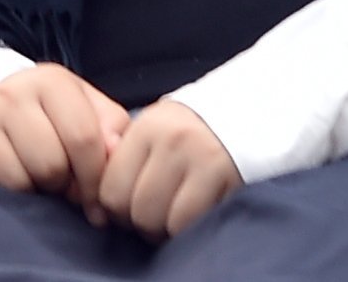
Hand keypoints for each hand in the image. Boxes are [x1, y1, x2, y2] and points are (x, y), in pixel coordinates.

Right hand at [0, 63, 126, 207]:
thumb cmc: (45, 114)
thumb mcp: (84, 109)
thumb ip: (111, 128)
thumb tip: (115, 152)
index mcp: (50, 81)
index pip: (84, 139)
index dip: (95, 181)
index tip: (96, 202)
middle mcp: (8, 92)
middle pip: (51, 166)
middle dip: (61, 185)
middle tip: (57, 182)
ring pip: (18, 181)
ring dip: (31, 190)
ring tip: (32, 178)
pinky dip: (1, 192)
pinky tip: (5, 178)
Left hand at [95, 100, 240, 240]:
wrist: (247, 116)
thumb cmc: (190, 129)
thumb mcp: (155, 129)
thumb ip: (127, 156)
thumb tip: (100, 197)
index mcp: (146, 128)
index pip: (110, 187)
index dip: (113, 209)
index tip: (123, 212)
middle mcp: (171, 142)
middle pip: (134, 208)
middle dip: (137, 223)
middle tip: (147, 220)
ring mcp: (200, 159)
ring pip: (161, 221)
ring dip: (161, 231)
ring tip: (168, 223)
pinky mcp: (226, 178)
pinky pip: (191, 222)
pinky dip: (185, 231)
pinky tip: (188, 222)